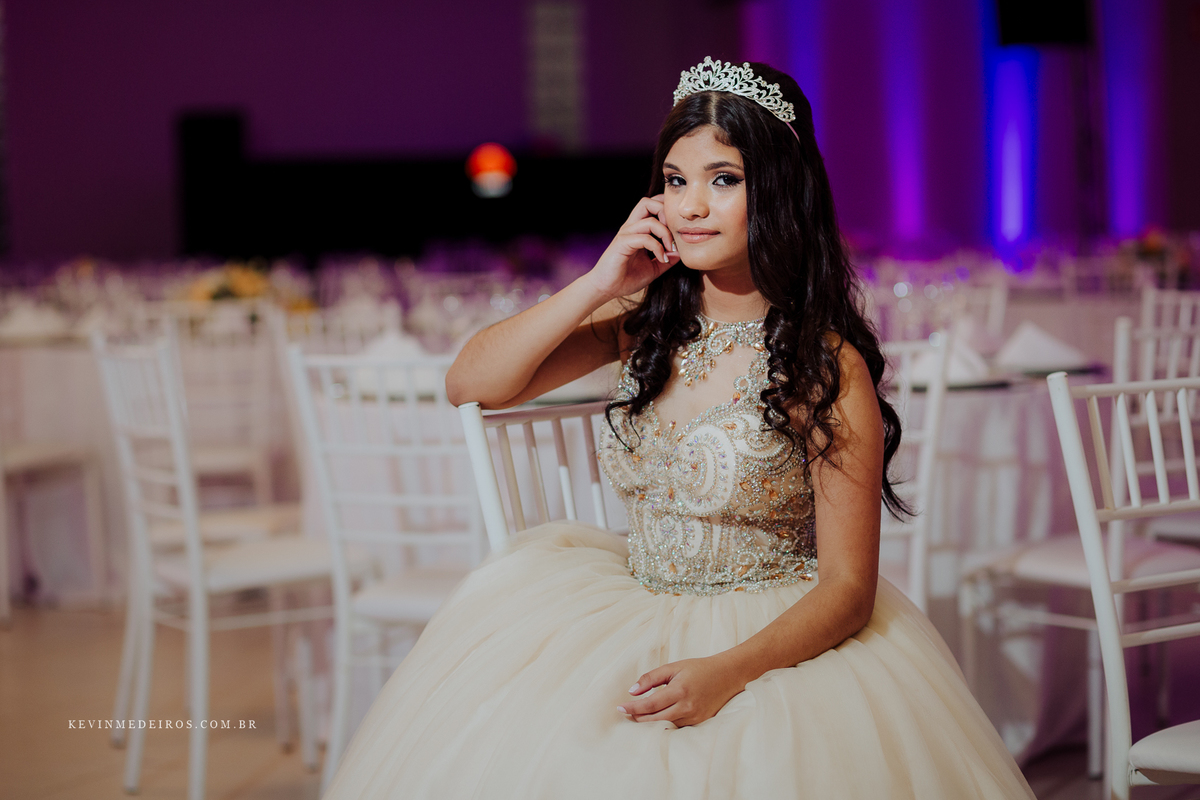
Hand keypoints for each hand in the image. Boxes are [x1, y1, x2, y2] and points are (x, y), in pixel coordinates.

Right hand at [585, 195, 681, 301]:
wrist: (605, 289)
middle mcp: (630, 228)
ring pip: (650, 220)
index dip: (666, 210)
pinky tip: (662, 259)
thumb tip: (681, 253)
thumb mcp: (653, 269)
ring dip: (666, 233)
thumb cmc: (625, 278)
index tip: (677, 230)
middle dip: (665, 212)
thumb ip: (666, 259)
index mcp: (637, 230)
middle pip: (648, 202)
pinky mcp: (622, 244)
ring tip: (671, 249)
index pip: (651, 206)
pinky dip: (658, 247)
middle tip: (674, 231)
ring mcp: (626, 234)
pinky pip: (645, 238)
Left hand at [618, 654, 748, 726]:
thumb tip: (632, 691)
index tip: (620, 708)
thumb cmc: (698, 668)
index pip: (649, 704)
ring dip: (649, 722)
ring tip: (637, 716)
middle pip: (654, 719)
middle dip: (637, 718)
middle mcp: (686, 707)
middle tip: (625, 713)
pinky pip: (676, 726)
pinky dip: (664, 723)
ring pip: (664, 725)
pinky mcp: (699, 723)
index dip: (632, 708)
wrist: (727, 675)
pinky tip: (656, 718)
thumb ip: (651, 678)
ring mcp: (694, 717)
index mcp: (679, 690)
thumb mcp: (674, 667)